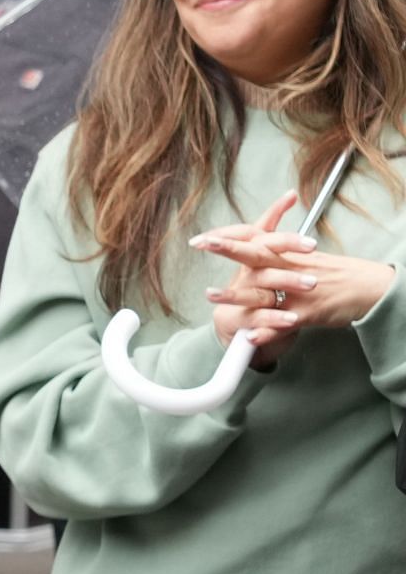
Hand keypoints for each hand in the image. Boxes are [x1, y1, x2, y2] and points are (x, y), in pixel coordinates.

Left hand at [196, 191, 393, 352]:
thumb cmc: (340, 275)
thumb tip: (262, 248)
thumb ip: (282, 256)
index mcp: (290, 255)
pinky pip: (285, 323)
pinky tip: (249, 336)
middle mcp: (293, 268)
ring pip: (264, 291)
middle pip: (256, 254)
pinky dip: (267, 330)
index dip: (230, 236)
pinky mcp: (310, 312)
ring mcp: (300, 290)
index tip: (204, 236)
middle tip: (201, 242)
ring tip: (210, 295)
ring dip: (236, 294)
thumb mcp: (309, 260)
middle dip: (227, 248)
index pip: (257, 239)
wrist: (372, 288)